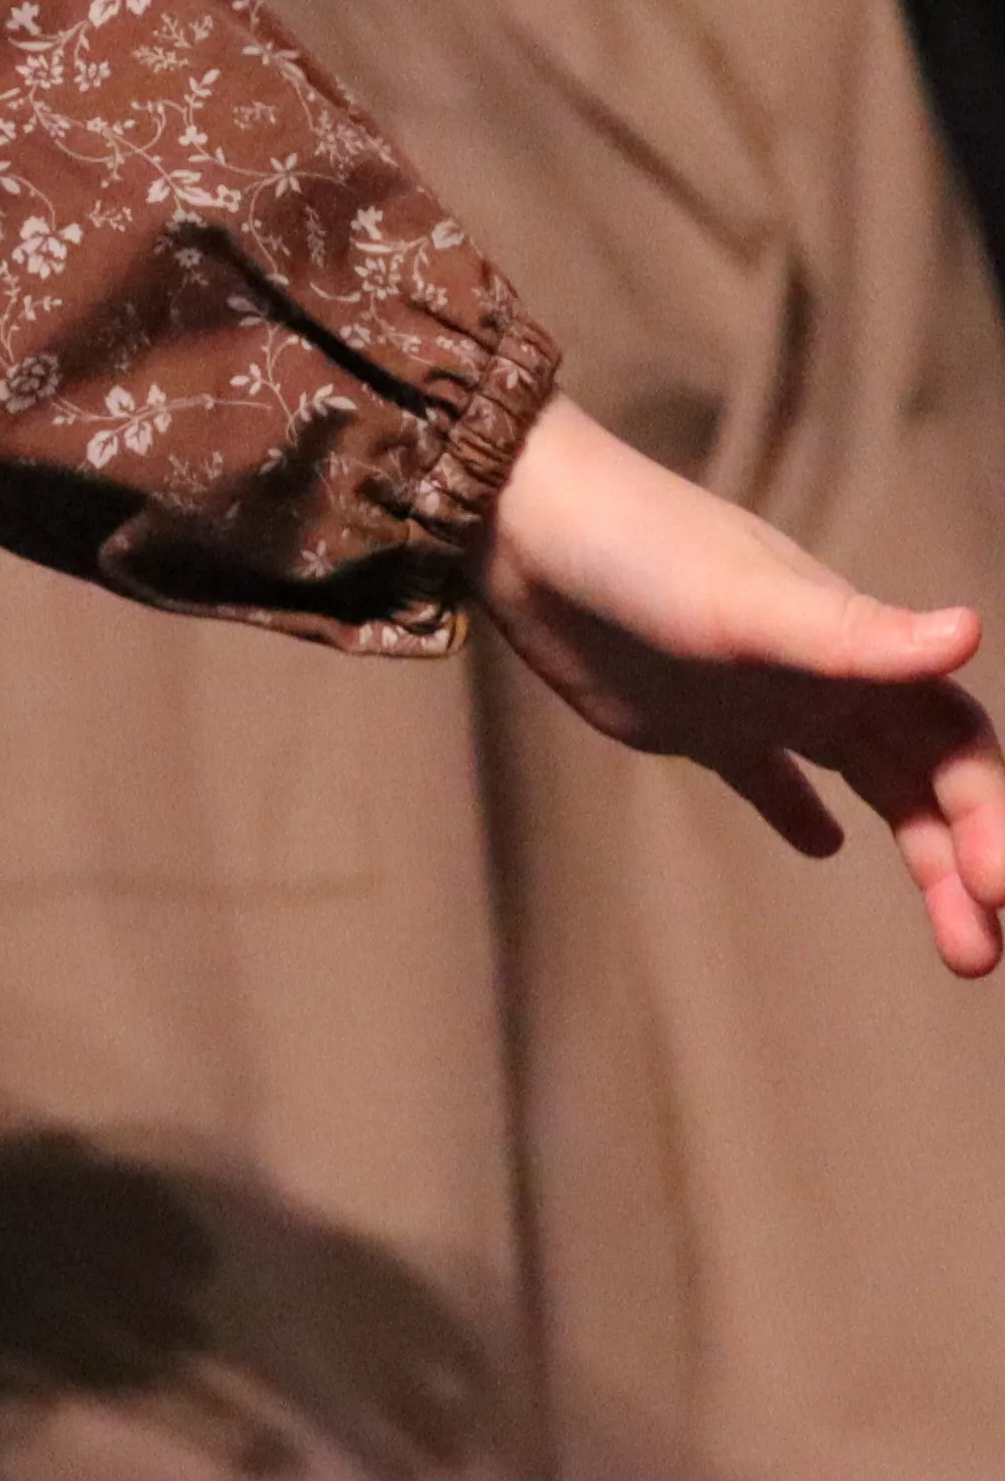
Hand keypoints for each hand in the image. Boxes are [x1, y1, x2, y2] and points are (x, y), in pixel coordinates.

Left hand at [484, 396, 1004, 976]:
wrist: (524, 525)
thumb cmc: (641, 551)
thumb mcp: (749, 604)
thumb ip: (857, 635)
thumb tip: (969, 634)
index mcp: (858, 651)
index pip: (959, 745)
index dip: (992, 816)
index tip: (1000, 889)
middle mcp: (829, 679)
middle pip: (930, 783)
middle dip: (965, 864)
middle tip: (980, 956)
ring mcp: (764, 702)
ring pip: (872, 790)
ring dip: (919, 861)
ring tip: (956, 948)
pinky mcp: (698, 724)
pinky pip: (769, 777)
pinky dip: (800, 813)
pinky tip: (821, 847)